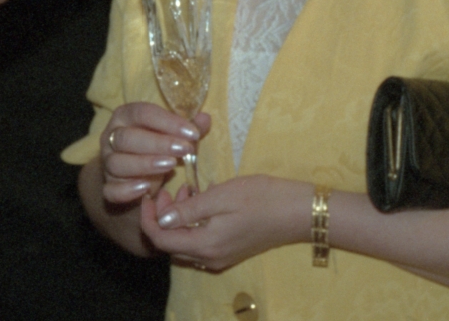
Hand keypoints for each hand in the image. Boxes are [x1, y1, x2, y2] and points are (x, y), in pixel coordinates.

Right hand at [99, 102, 209, 204]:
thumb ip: (186, 128)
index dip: (167, 121)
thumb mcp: (171, 135)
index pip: (142, 113)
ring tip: (170, 165)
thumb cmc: (154, 147)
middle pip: (126, 138)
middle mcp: (110, 137)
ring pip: (117, 163)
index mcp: (125, 117)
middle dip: (157, 143)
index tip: (192, 133)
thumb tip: (205, 118)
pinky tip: (146, 188)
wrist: (134, 173)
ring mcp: (106, 163)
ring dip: (145, 164)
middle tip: (184, 149)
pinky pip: (111, 190)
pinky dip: (127, 190)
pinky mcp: (107, 186)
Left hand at [141, 175, 311, 271]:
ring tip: (187, 191)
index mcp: (205, 246)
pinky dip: (193, 224)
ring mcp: (221, 257)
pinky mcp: (230, 251)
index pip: (160, 240)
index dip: (149, 217)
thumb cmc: (261, 198)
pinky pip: (200, 242)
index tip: (151, 193)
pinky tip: (202, 202)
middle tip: (171, 189)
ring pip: (184, 243)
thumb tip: (160, 219)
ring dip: (178, 219)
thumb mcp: (220, 196)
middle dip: (163, 217)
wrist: (299, 212)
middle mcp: (210, 258)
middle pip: (170, 244)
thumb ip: (188, 210)